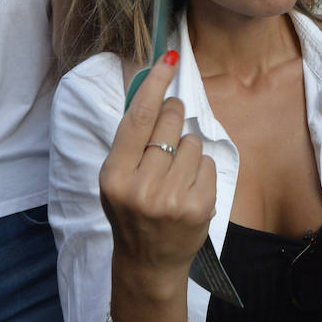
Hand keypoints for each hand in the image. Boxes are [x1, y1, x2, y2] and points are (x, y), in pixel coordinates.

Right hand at [99, 51, 215, 277]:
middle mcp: (141, 186)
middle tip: (169, 131)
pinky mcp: (198, 206)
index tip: (167, 59)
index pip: (139, 117)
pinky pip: (207, 162)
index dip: (155, 84)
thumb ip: (132, 139)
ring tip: (175, 174)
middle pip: (170, 122)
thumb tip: (154, 88)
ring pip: (192, 141)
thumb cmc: (131, 211)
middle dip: (174, 115)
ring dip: (187, 149)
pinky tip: (188, 188)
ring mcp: (171, 198)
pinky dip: (201, 169)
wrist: (147, 262)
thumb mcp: (117, 177)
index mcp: (114, 175)